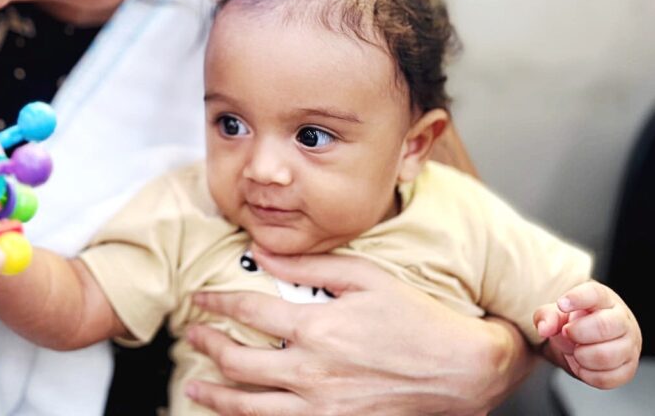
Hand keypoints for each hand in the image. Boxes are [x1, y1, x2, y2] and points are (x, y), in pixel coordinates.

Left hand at [185, 249, 527, 415]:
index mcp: (316, 328)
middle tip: (192, 336)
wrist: (462, 370)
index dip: (215, 303)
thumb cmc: (416, 318)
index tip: (199, 298)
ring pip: (250, 407)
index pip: (247, 312)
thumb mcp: (365, 277)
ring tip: (195, 387)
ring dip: (216, 396)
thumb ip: (310, 266)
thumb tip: (263, 254)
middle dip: (207, 347)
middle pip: (237, 364)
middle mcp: (312, 373)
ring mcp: (322, 408)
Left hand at [534, 280, 640, 388]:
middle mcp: (622, 321)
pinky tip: (583, 365)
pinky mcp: (628, 370)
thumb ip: (547, 316)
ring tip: (576, 351)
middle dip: (577, 333)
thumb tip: (544, 328)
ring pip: (606, 356)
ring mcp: (629, 346)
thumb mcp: (556, 314)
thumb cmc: (574, 324)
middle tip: (567, 334)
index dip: (577, 298)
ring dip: (581, 356)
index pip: (595, 294)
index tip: (561, 305)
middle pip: (604, 325)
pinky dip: (587, 374)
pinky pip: (606, 378)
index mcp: (605, 300)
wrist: (585, 345)